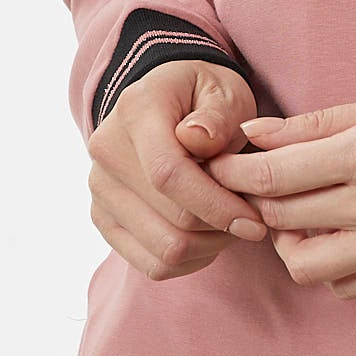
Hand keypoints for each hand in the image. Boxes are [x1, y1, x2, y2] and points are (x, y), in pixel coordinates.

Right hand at [87, 60, 272, 280]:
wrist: (168, 104)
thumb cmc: (204, 97)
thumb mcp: (223, 91)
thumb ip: (217, 115)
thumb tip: (200, 139)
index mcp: (135, 111)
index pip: (168, 174)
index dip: (216, 205)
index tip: (255, 220)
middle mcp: (106, 151)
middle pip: (170, 219)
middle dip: (221, 228)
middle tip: (251, 218)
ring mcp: (100, 189)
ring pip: (163, 250)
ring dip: (209, 247)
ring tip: (230, 224)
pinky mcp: (103, 219)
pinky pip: (152, 265)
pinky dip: (190, 261)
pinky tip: (207, 236)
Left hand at [208, 74, 355, 297]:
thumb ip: (315, 124)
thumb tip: (254, 135)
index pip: (272, 177)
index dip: (234, 172)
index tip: (221, 165)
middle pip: (280, 221)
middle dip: (254, 202)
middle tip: (252, 186)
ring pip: (307, 267)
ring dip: (289, 243)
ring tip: (296, 217)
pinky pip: (348, 286)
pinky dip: (329, 268)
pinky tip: (335, 238)